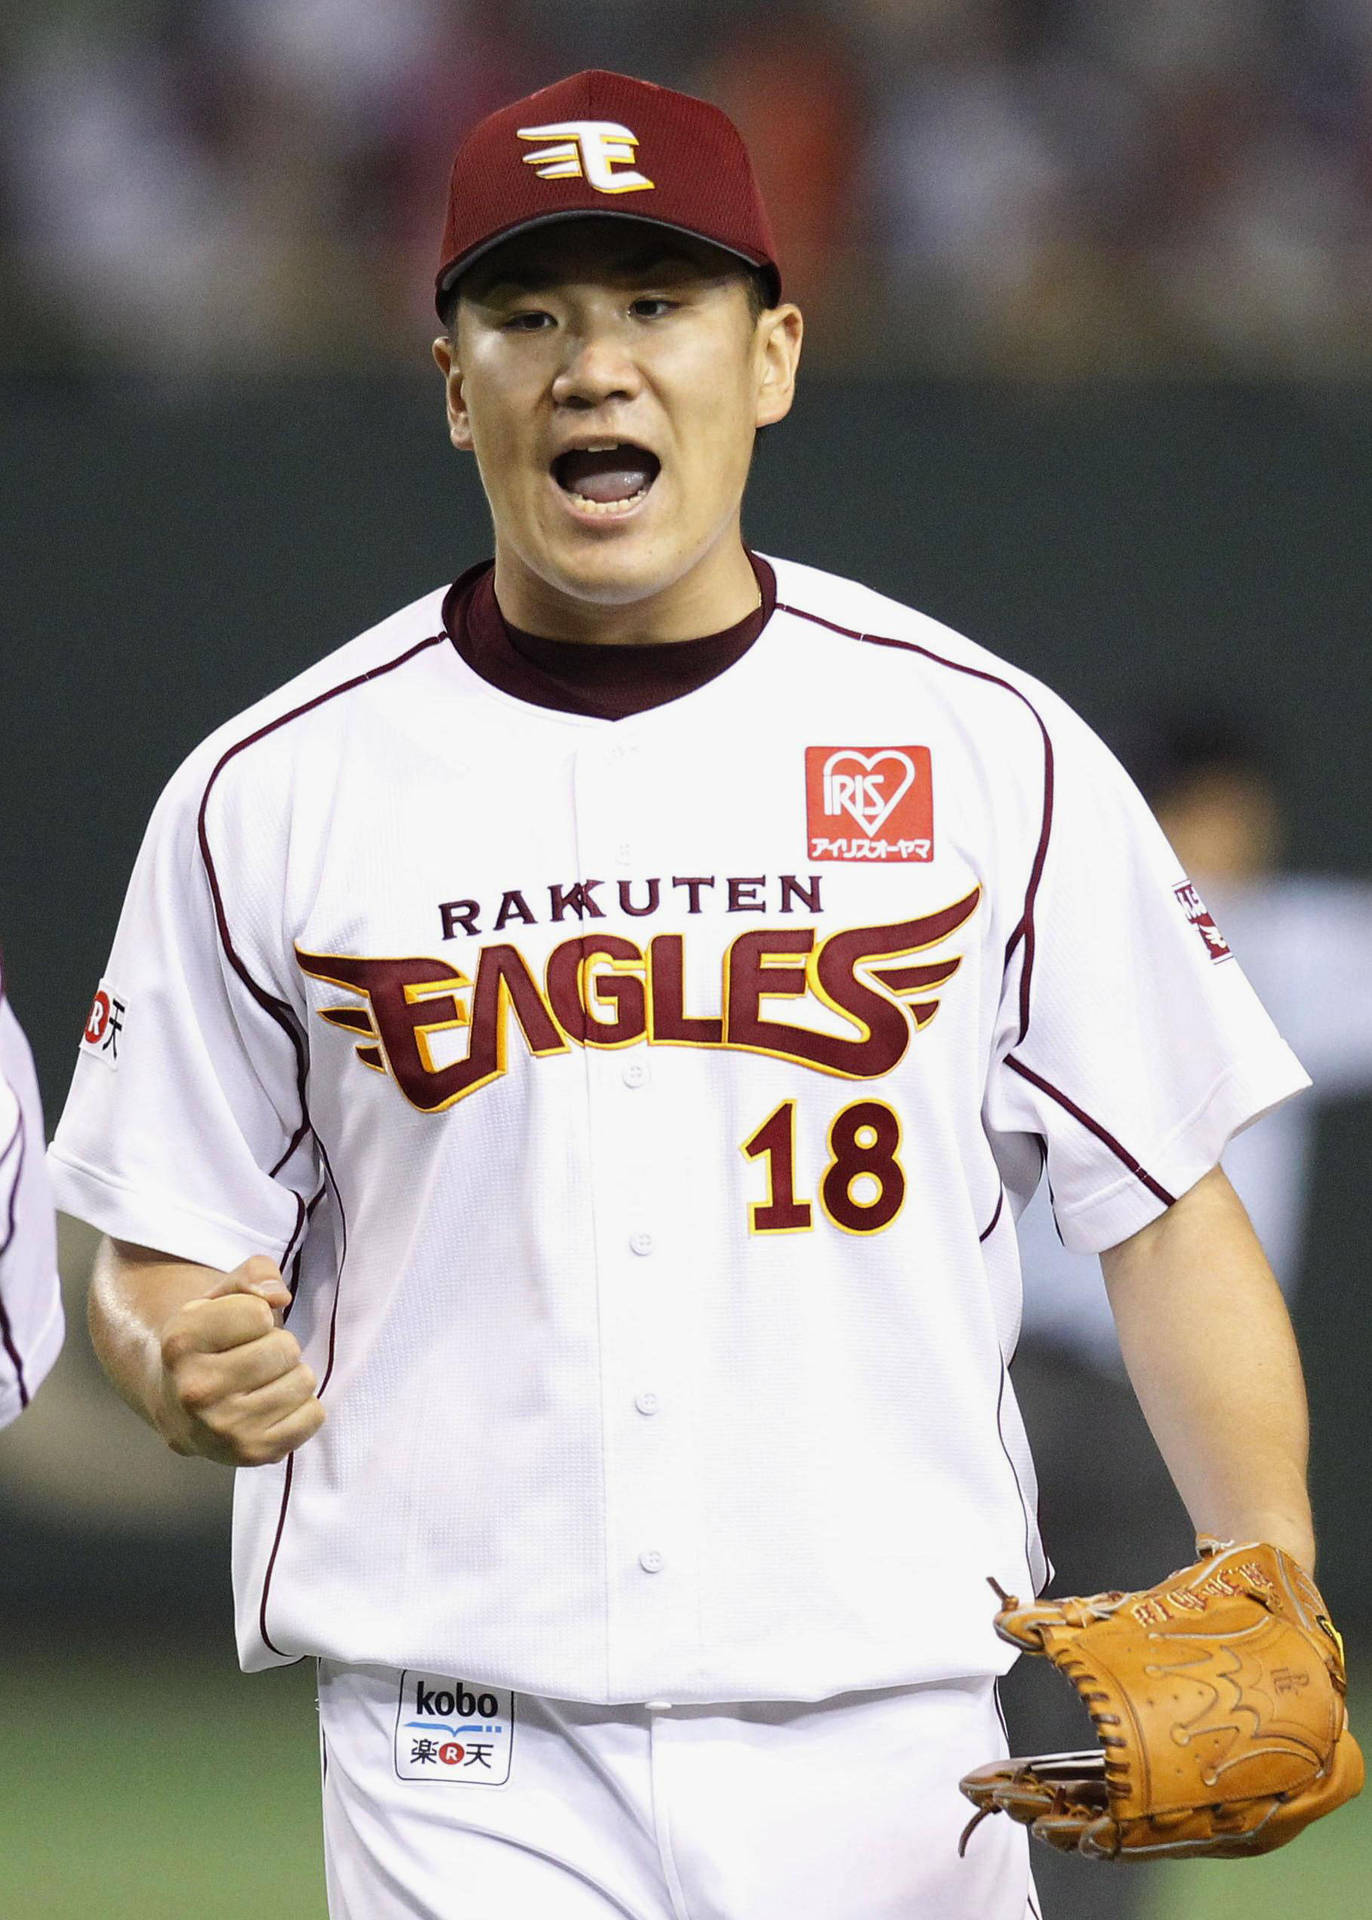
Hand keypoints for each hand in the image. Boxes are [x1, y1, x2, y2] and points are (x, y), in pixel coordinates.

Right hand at [155, 1255, 324, 1465]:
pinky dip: (301, 1407)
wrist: (178, 1405)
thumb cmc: (208, 1342)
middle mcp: (195, 1390)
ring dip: (290, 1375)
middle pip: (286, 1348)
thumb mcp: (220, 1295)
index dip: (256, 1314)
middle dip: (276, 1345)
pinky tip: (270, 1406)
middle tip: (251, 1357)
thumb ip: (254, 1275)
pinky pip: (314, 1415)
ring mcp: (223, 1429)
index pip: (260, 1313)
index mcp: (181, 1343)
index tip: (236, 1329)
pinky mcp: (254, 1454)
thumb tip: (279, 1296)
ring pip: (304, 1380)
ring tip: (259, 1382)